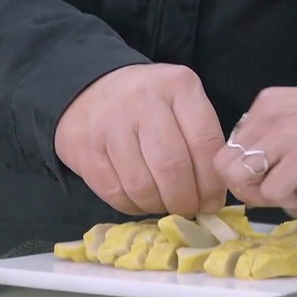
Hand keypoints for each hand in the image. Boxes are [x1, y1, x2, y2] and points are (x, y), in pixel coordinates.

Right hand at [55, 64, 226, 215]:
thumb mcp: (183, 105)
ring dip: (158, 206)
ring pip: (142, 185)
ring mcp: (109, 122)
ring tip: (165, 205)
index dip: (212, 183)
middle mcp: (144, 99)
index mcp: (179, 86)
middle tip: (189, 210)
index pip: (205, 143)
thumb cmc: (151, 104)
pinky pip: (114, 192)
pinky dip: (132, 206)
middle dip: (186, 200)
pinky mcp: (82, 146)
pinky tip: (140, 201)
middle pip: (173, 166)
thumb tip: (213, 198)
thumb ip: (202, 141)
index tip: (213, 202)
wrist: (91, 89)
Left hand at [213, 83, 296, 208]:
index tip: (276, 173)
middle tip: (278, 189)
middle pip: (225, 164)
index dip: (250, 169)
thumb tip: (268, 168)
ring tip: (296, 188)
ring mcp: (282, 135)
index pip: (233, 146)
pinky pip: (273, 191)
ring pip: (240, 180)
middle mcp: (266, 116)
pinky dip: (290, 198)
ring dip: (265, 194)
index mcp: (266, 105)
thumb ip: (281, 132)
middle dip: (247, 187)